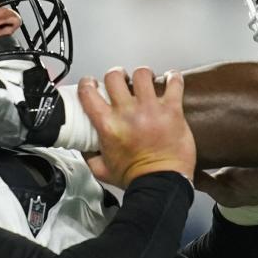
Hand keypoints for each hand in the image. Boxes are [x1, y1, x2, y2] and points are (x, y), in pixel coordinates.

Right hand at [79, 67, 194, 185]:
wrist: (162, 183)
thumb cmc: (136, 178)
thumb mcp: (101, 170)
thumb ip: (89, 156)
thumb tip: (84, 146)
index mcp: (108, 125)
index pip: (88, 92)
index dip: (87, 83)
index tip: (91, 83)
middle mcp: (127, 113)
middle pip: (114, 76)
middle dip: (116, 75)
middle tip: (121, 81)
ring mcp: (151, 109)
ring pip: (142, 74)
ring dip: (142, 75)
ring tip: (145, 81)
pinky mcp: (172, 110)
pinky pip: (173, 83)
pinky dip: (172, 78)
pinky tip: (170, 79)